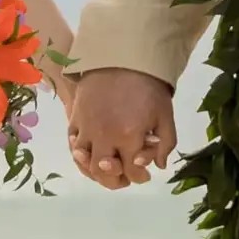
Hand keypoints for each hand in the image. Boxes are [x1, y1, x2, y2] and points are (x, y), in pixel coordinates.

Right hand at [68, 69, 175, 188]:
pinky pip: (72, 145)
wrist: (122, 57)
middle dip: (117, 181)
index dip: (140, 177)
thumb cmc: (148, 86)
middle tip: (126, 177)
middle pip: (105, 173)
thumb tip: (159, 166)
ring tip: (108, 168)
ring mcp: (87, 128)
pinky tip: (90, 154)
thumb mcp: (165, 114)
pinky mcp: (75, 119)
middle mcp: (105, 137)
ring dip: (97, 172)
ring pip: (86, 163)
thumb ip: (165, 143)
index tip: (145, 174)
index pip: (132, 171)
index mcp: (129, 136)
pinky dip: (80, 155)